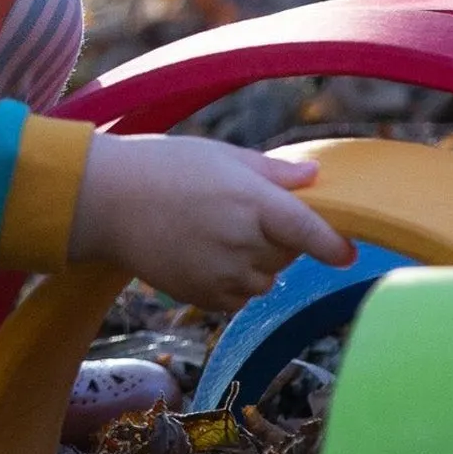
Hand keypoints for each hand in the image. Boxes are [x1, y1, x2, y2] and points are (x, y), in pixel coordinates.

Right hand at [67, 134, 355, 312]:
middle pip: (288, 254)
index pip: (311, 233)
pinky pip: (238, 297)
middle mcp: (243, 243)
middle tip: (240, 212)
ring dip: (255, 263)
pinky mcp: (203, 297)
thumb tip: (314, 179)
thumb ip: (272, 172)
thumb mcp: (220, 156)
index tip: (348, 254)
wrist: (105, 201)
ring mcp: (222, 274)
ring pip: (265, 280)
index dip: (335, 246)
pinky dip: (231, 282)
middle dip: (277, 238)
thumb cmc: (162, 166)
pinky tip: (201, 254)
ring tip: (215, 233)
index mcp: (252, 202)